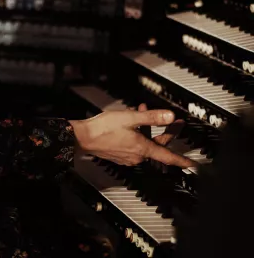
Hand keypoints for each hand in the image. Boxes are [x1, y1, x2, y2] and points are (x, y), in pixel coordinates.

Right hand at [70, 106, 193, 168]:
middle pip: (158, 146)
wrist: (84, 137)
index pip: (168, 157)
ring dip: (148, 129)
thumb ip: (152, 117)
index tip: (193, 165)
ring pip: (145, 143)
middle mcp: (137, 156)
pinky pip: (135, 145)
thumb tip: (170, 116)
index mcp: (142, 148)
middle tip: (172, 121)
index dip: (182, 161)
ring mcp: (128, 157)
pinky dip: (138, 134)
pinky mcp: (120, 155)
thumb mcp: (131, 118)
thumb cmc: (104, 128)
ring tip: (143, 112)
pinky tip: (132, 122)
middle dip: (166, 132)